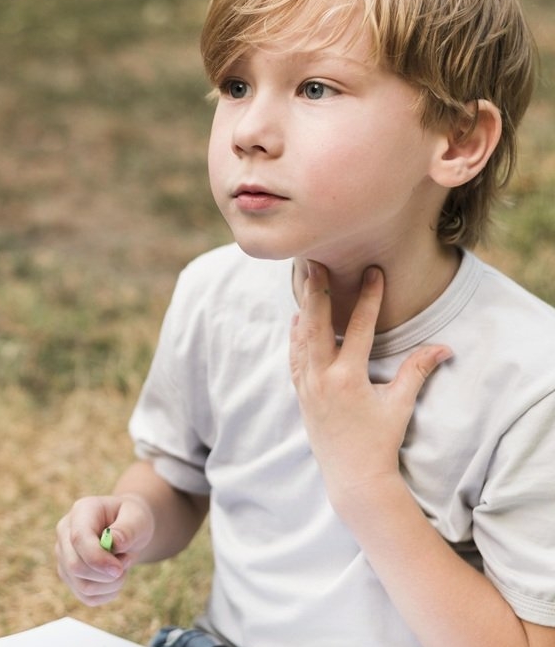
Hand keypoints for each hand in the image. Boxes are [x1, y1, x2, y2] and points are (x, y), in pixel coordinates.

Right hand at [54, 493, 153, 605]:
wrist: (127, 530)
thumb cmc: (132, 520)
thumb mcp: (137, 518)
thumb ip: (127, 529)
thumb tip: (114, 543)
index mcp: (81, 512)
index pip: (78, 539)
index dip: (97, 558)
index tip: (118, 569)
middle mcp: (65, 534)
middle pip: (75, 566)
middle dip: (106, 574)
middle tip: (126, 561)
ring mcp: (64, 557)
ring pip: (82, 586)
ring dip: (111, 584)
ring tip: (122, 566)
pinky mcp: (69, 577)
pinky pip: (88, 597)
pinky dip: (107, 594)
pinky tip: (115, 578)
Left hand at [289, 262, 450, 508]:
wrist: (353, 476)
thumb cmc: (380, 441)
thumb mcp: (400, 405)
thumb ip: (417, 371)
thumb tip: (445, 347)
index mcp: (347, 378)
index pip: (357, 328)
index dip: (367, 299)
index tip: (373, 272)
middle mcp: (321, 378)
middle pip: (315, 324)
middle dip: (316, 291)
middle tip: (314, 262)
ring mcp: (306, 386)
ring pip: (300, 338)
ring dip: (303, 308)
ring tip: (304, 280)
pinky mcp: (301, 394)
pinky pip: (294, 357)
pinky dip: (296, 335)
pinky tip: (297, 319)